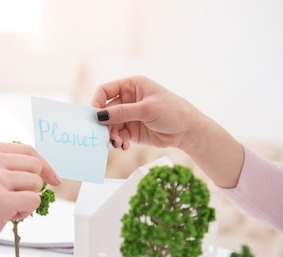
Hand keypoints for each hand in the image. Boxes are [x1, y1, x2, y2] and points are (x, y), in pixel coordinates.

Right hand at [0, 141, 59, 256]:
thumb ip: (7, 165)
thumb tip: (45, 168)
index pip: (27, 150)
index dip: (44, 166)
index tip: (54, 178)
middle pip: (36, 166)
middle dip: (31, 185)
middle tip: (10, 199)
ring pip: (36, 184)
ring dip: (26, 200)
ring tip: (4, 208)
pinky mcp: (0, 199)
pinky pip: (34, 201)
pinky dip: (24, 212)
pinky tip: (5, 217)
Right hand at [92, 75, 244, 187]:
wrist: (188, 131)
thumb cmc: (173, 111)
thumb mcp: (147, 109)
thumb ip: (122, 112)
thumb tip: (100, 116)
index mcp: (132, 85)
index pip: (105, 90)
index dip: (97, 102)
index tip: (94, 117)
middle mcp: (128, 99)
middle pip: (105, 110)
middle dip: (104, 124)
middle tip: (106, 136)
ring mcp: (129, 115)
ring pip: (110, 125)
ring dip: (111, 135)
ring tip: (118, 143)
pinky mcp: (132, 130)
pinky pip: (118, 135)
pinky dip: (119, 141)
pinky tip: (124, 146)